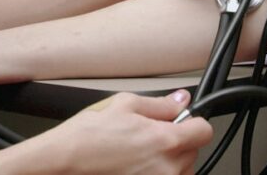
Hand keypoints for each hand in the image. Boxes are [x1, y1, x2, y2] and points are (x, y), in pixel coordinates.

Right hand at [26, 90, 212, 173]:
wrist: (62, 163)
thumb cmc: (87, 136)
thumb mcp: (124, 105)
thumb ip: (160, 104)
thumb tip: (181, 100)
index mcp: (165, 141)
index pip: (204, 131)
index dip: (193, 122)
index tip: (183, 122)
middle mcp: (166, 169)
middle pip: (192, 152)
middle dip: (177, 142)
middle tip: (150, 137)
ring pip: (181, 171)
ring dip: (169, 163)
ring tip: (140, 155)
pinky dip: (156, 174)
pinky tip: (135, 167)